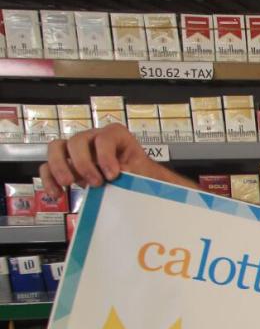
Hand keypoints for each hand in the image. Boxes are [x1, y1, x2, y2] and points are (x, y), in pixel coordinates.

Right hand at [39, 124, 160, 199]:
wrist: (137, 181)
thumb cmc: (140, 173)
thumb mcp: (142, 171)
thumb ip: (132, 172)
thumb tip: (120, 176)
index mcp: (115, 135)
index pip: (104, 139)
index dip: (106, 157)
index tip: (113, 175)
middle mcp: (93, 138)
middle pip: (77, 140)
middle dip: (83, 163)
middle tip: (96, 182)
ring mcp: (77, 150)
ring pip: (57, 147)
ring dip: (59, 166)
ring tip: (68, 183)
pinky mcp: (66, 164)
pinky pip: (48, 166)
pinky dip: (49, 179)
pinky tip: (57, 193)